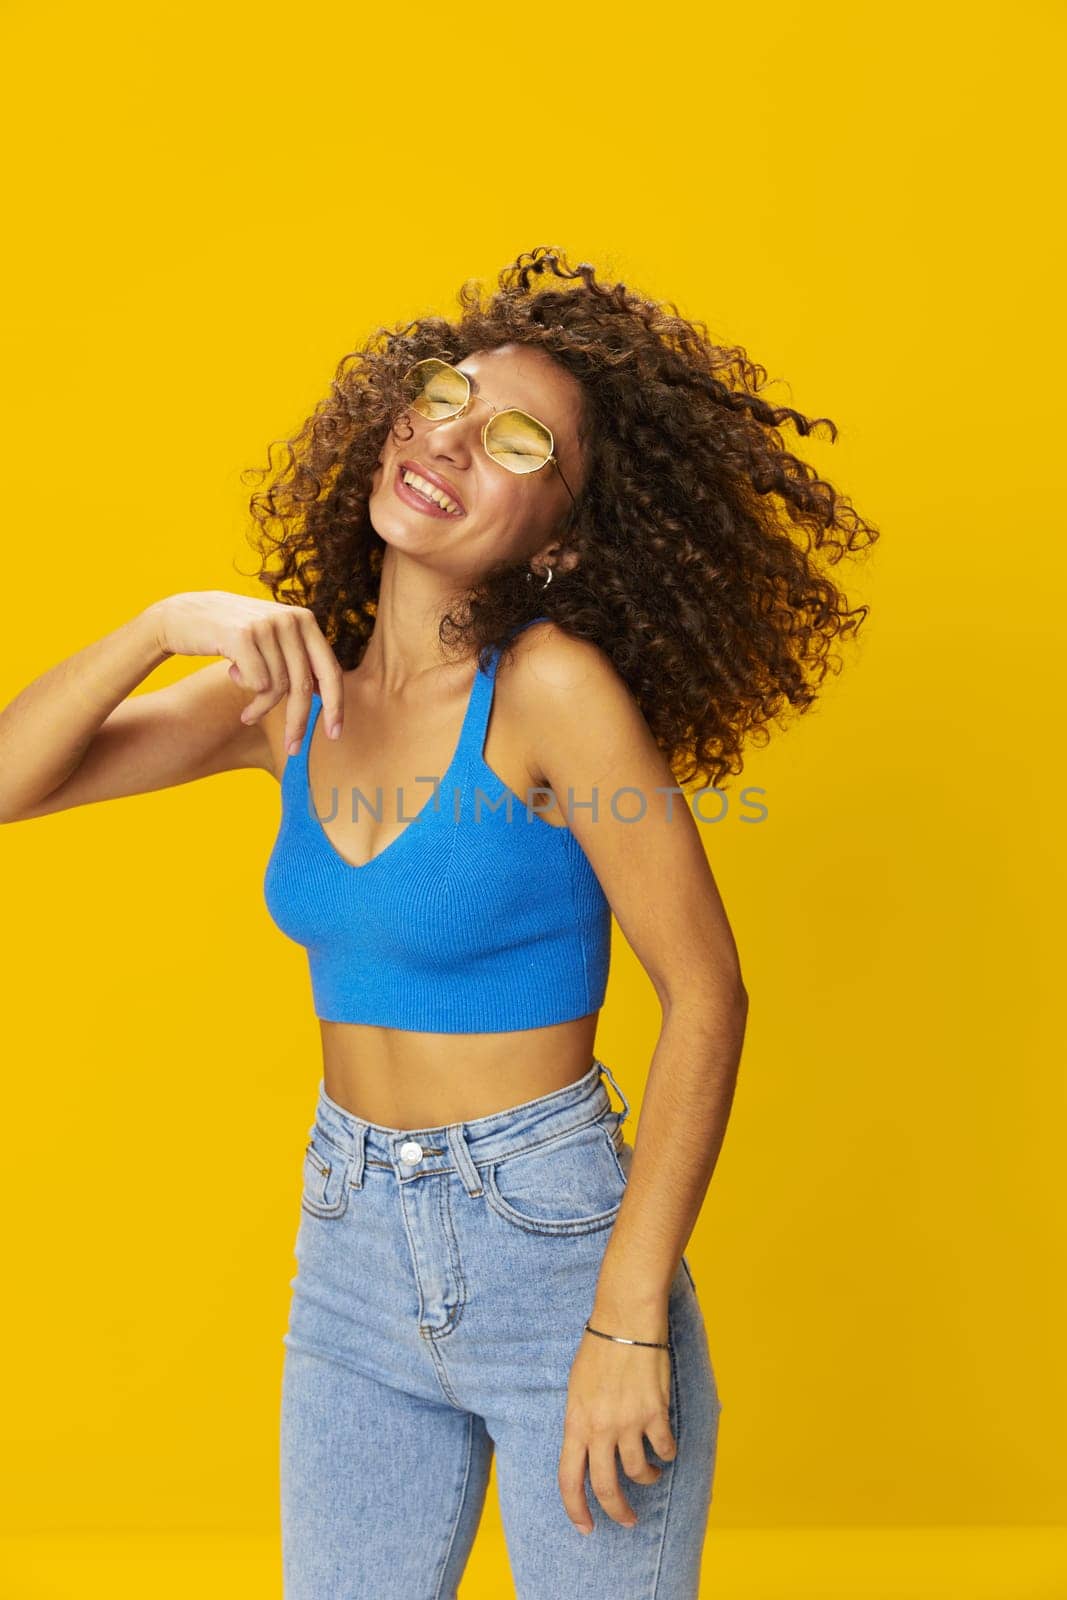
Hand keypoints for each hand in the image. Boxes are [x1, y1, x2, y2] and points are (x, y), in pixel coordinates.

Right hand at [148, 591, 344, 753]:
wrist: (182, 615)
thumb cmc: (230, 635)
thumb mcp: (271, 639)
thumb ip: (296, 657)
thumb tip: (323, 693)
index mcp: (304, 619)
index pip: (330, 670)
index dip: (336, 706)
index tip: (335, 735)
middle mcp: (290, 619)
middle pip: (304, 686)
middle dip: (298, 722)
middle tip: (292, 748)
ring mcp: (266, 625)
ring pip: (277, 688)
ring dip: (261, 709)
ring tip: (247, 715)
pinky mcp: (242, 635)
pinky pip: (257, 683)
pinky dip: (247, 692)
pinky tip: (231, 677)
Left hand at [558, 1319, 675, 1534]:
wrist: (625, 1319)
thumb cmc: (598, 1349)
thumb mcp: (576, 1388)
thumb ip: (581, 1421)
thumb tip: (587, 1449)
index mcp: (576, 1422)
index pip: (569, 1479)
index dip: (575, 1510)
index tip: (585, 1527)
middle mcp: (600, 1428)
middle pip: (606, 1487)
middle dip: (617, 1512)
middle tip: (626, 1520)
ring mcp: (628, 1422)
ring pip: (638, 1472)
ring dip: (646, 1478)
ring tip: (650, 1472)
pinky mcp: (655, 1413)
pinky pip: (664, 1449)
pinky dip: (667, 1454)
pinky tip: (665, 1448)